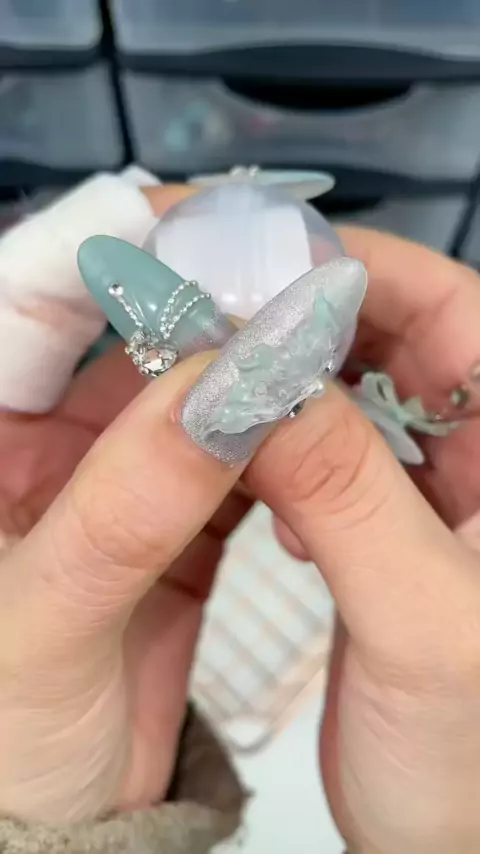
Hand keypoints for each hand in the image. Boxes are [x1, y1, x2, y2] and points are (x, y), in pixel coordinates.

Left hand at [0, 185, 252, 821]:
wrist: (53, 835)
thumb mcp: (38, 627)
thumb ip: (126, 505)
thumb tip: (224, 391)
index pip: (21, 305)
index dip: (94, 250)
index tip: (173, 217)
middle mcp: (39, 444)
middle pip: (117, 331)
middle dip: (192, 293)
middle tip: (270, 262)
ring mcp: (115, 479)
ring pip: (188, 388)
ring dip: (244, 363)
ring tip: (308, 330)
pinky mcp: (173, 520)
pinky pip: (230, 455)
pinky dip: (271, 437)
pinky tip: (309, 421)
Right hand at [264, 232, 479, 853]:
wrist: (456, 844)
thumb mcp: (425, 620)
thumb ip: (346, 494)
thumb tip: (256, 376)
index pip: (451, 309)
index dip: (356, 272)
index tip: (257, 260)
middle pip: (393, 336)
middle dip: (304, 318)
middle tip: (214, 312)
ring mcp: (435, 485)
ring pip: (352, 390)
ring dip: (285, 384)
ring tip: (220, 387)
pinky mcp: (385, 523)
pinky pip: (326, 452)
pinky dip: (281, 448)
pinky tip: (256, 479)